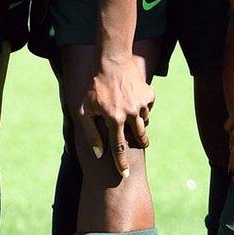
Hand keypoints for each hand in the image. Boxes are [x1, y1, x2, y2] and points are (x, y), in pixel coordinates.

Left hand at [78, 53, 154, 177]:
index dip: (122, 162)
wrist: (111, 60)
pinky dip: (142, 107)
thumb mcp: (84, 110)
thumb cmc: (93, 86)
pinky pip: (148, 107)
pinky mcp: (149, 94)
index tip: (126, 174)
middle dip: (140, 143)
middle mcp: (130, 113)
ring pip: (144, 121)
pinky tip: (134, 101)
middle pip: (139, 136)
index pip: (119, 147)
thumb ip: (90, 133)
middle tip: (141, 145)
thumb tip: (99, 153)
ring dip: (139, 123)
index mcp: (114, 119)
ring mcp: (141, 103)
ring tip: (132, 118)